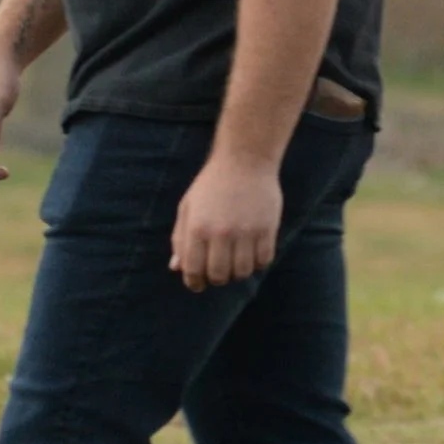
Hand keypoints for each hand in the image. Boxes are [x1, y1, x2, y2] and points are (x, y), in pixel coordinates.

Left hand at [169, 153, 283, 291]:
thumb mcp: (188, 207)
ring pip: (242, 272)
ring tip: (237, 261)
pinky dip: (258, 262)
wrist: (245, 160)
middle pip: (219, 276)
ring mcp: (246, 231)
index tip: (198, 283)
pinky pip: (264, 260)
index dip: (194, 283)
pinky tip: (253, 253)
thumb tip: (176, 268)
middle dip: (217, 278)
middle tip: (219, 271)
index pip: (193, 270)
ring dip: (238, 272)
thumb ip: (180, 239)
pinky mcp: (267, 228)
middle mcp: (220, 233)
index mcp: (197, 228)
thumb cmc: (212, 185)